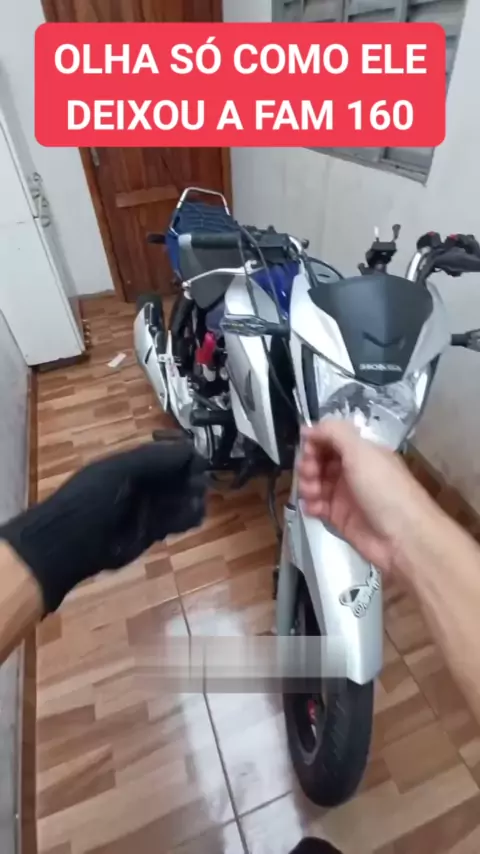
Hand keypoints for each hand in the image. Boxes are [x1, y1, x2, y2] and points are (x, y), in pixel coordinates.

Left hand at [0, 439, 205, 612]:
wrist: (67, 544)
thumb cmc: (88, 501)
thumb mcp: (118, 470)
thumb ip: (153, 458)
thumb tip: (189, 449)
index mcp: (133, 462)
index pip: (168, 451)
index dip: (183, 452)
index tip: (194, 457)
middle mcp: (144, 483)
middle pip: (179, 474)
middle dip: (191, 476)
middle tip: (197, 483)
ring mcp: (148, 508)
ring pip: (181, 498)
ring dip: (193, 497)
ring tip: (195, 499)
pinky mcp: (152, 532)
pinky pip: (178, 521)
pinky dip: (189, 517)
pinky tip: (194, 515)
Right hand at [297, 420, 434, 576]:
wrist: (404, 538)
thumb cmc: (384, 490)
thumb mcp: (361, 452)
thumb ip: (334, 433)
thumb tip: (308, 429)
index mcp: (363, 452)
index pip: (331, 439)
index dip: (316, 441)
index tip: (308, 449)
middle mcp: (354, 470)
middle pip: (320, 460)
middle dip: (309, 463)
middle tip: (310, 473)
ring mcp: (346, 495)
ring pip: (316, 482)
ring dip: (307, 484)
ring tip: (312, 493)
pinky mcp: (340, 518)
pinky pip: (318, 506)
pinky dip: (311, 505)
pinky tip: (313, 508)